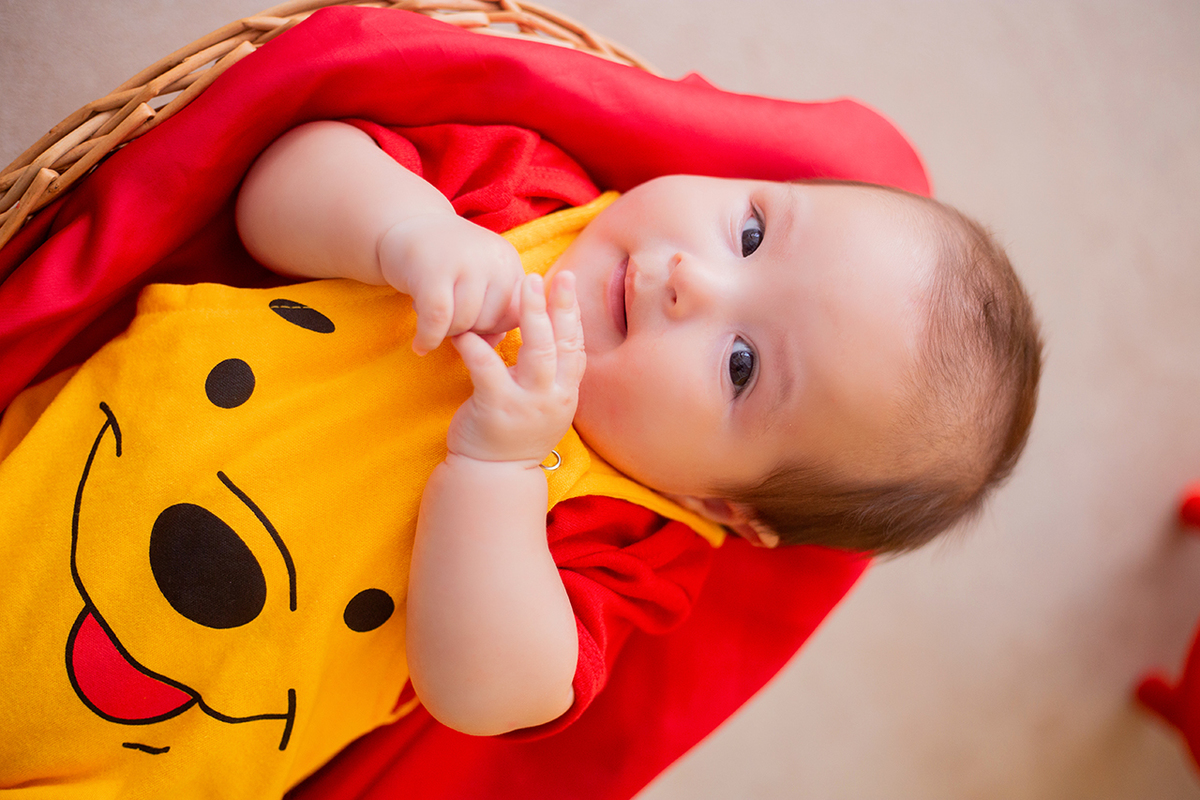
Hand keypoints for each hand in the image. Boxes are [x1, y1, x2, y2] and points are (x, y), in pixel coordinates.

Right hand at [378, 213, 523, 354]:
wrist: (403, 225)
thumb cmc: (444, 262)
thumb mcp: (478, 279)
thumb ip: (494, 311)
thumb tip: (494, 342)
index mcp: (508, 261)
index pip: (516, 314)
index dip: (493, 329)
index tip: (470, 325)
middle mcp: (492, 258)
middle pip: (489, 322)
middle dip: (466, 331)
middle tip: (446, 316)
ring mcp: (465, 261)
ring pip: (464, 323)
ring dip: (444, 332)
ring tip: (430, 314)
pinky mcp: (433, 271)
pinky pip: (438, 320)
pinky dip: (428, 339)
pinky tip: (420, 345)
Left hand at [447, 272, 584, 465]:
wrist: (492, 476)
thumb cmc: (513, 435)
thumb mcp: (542, 405)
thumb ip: (548, 375)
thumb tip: (547, 333)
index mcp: (565, 395)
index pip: (576, 348)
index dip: (573, 315)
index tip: (566, 284)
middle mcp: (553, 398)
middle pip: (563, 345)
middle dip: (559, 307)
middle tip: (552, 275)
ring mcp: (528, 405)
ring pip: (538, 353)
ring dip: (532, 316)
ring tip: (524, 285)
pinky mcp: (497, 410)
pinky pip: (488, 370)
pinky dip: (477, 347)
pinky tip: (466, 330)